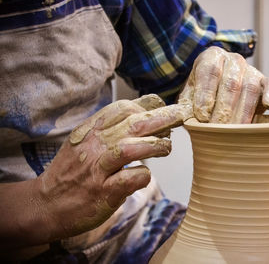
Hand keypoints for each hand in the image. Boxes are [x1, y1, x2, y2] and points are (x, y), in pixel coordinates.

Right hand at [30, 95, 191, 242]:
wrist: (46, 205)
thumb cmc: (72, 172)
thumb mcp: (85, 142)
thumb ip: (110, 128)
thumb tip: (144, 111)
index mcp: (90, 131)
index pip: (121, 108)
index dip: (147, 105)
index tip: (164, 107)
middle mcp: (94, 147)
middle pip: (132, 124)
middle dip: (161, 117)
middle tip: (180, 116)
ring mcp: (97, 170)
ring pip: (129, 149)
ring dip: (154, 145)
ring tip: (166, 147)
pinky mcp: (102, 193)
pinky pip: (128, 180)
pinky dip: (142, 176)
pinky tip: (144, 175)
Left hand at [178, 46, 268, 122]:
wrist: (217, 89)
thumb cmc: (200, 96)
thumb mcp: (188, 98)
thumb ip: (183, 107)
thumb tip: (175, 121)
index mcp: (211, 57)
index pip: (209, 72)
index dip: (205, 94)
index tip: (201, 116)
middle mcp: (233, 60)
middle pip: (231, 83)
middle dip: (223, 109)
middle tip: (217, 129)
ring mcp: (251, 70)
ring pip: (250, 87)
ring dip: (243, 112)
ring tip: (234, 131)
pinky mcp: (266, 81)